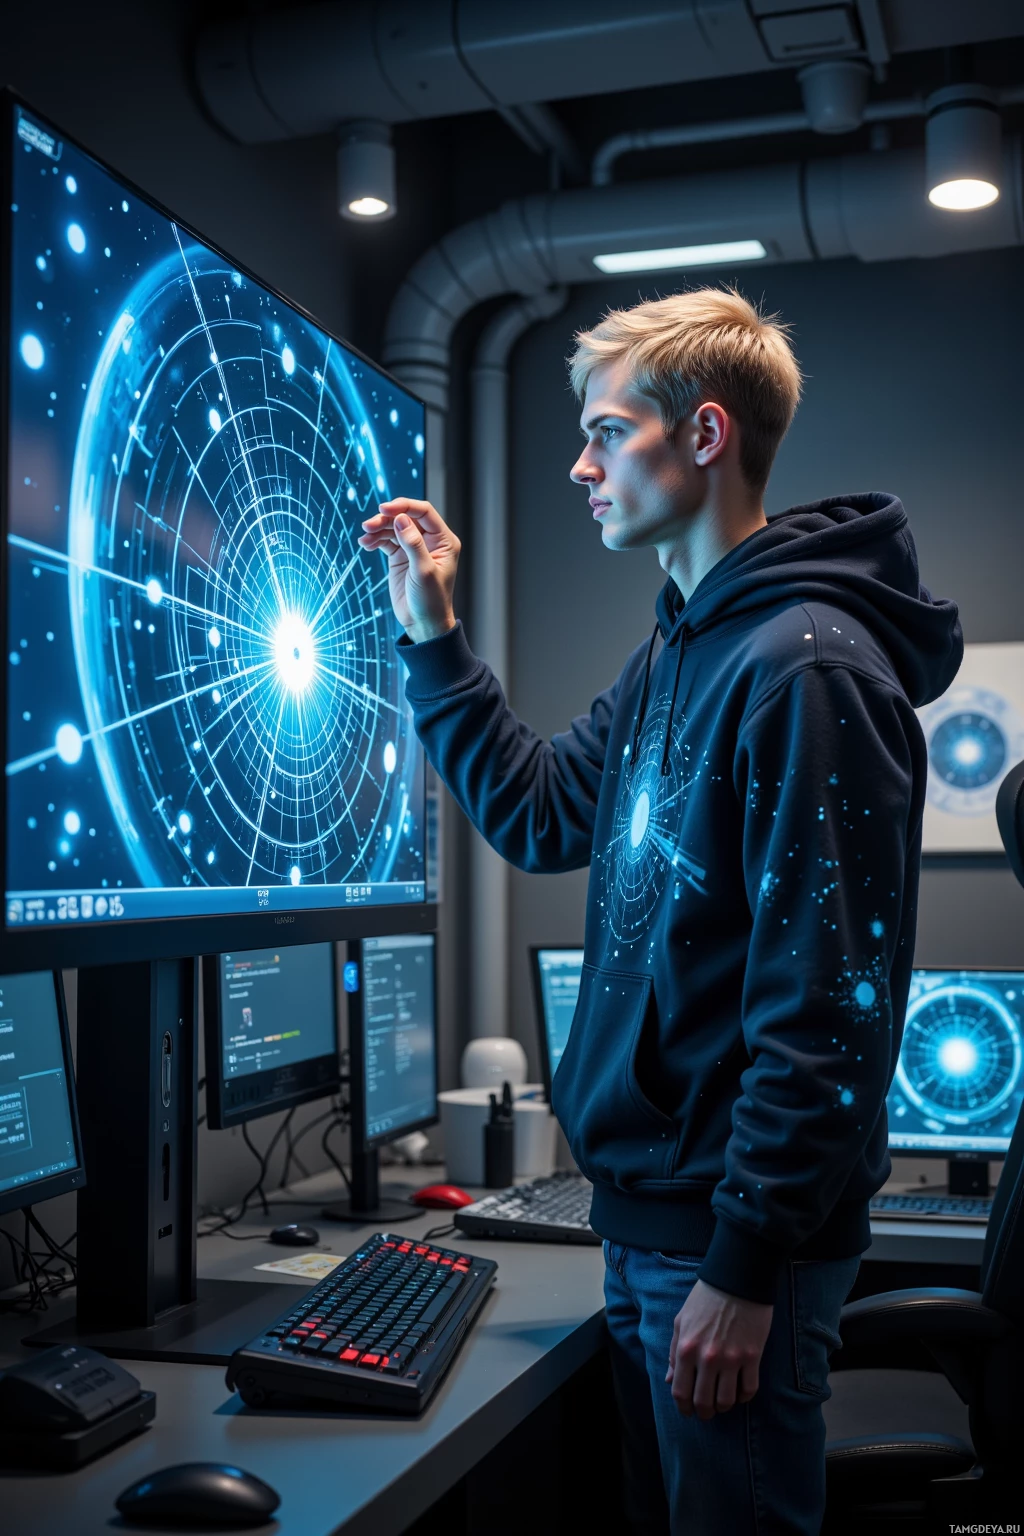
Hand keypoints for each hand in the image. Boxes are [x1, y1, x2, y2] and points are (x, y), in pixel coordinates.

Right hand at [358, 498, 459, 643]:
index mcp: (443, 541)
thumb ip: (413, 544)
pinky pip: (386, 541)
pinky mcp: (400, 557)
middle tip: (368, 525)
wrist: (422, 624)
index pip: (424, 512)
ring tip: (365, 537)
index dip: (404, 506)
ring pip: (394, 528)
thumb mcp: (423, 572)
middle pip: (406, 517)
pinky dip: (375, 540)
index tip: (384, 508)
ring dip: (378, 529)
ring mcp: (413, 548)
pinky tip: (366, 543)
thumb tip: (401, 519)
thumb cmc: (431, 601)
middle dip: (386, 519)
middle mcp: (430, 541)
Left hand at [666, 1278, 772, 1419]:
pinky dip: (744, 1397)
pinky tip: (740, 1392)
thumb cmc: (705, 1298)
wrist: (736, 1279)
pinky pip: (749, 1389)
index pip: (680, 1391)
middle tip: (706, 1412)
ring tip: (723, 1403)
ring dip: (723, 1407)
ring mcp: (731, 1359)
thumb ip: (673, 1352)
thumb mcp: (681, 1321)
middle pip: (704, 1402)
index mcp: (686, 1348)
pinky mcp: (753, 1356)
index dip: (683, 1407)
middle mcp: (707, 1358)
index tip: (687, 1411)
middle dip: (704, 1413)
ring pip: (727, 1401)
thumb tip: (670, 1379)